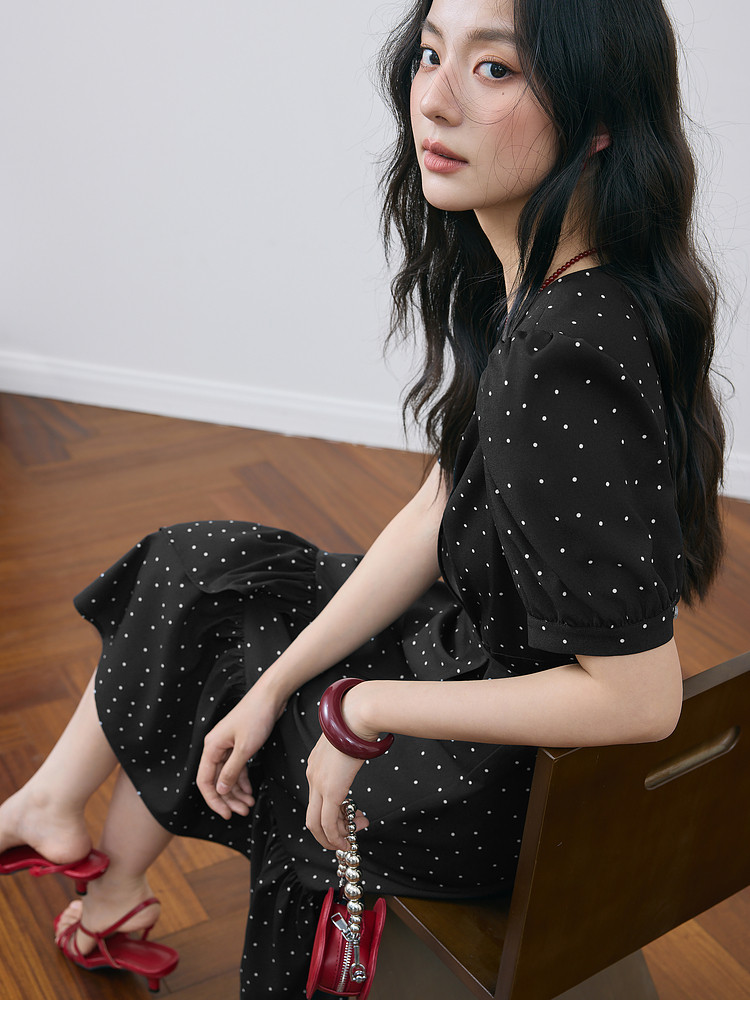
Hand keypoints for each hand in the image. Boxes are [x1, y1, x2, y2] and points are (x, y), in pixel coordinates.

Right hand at [197, 685, 285, 818]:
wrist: (270, 696)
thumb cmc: (256, 717)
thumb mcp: (244, 748)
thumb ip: (231, 771)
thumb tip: (220, 790)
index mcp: (211, 747)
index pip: (205, 781)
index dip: (214, 800)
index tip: (226, 814)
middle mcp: (216, 747)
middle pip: (216, 781)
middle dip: (228, 799)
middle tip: (242, 812)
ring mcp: (227, 746)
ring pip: (227, 776)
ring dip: (237, 792)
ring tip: (249, 805)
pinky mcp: (239, 744)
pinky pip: (236, 767)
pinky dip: (242, 780)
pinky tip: (250, 791)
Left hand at [305, 734, 368, 849]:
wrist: (355, 718)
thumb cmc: (355, 725)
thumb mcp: (347, 743)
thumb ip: (347, 754)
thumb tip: (361, 750)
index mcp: (315, 766)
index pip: (316, 799)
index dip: (331, 814)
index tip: (349, 817)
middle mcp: (312, 777)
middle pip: (312, 816)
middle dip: (329, 832)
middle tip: (348, 835)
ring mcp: (318, 785)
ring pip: (317, 824)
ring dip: (335, 836)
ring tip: (354, 835)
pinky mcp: (330, 791)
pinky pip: (328, 823)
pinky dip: (335, 837)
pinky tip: (346, 842)